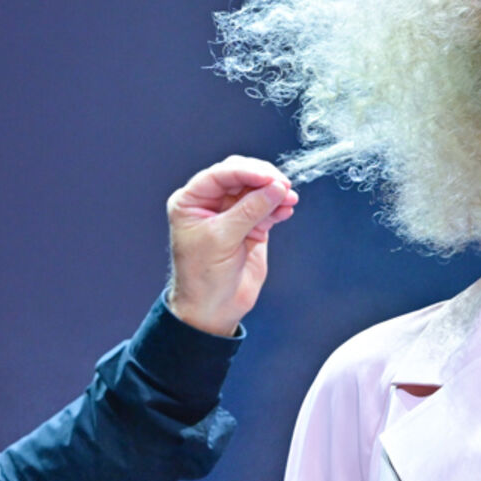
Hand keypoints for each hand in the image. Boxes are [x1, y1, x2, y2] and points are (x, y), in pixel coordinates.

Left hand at [165, 155, 298, 336]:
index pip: (219, 175)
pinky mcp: (250, 227)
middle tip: (281, 184)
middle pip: (239, 176)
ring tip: (289, 197)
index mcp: (190, 201)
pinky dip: (278, 206)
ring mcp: (231, 214)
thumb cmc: (202, 277)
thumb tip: (275, 187)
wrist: (212, 309)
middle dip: (262, 178)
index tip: (268, 176)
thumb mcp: (222, 239)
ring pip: (256, 190)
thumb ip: (248, 210)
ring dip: (274, 192)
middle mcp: (209, 203)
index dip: (245, 171)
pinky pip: (266, 208)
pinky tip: (287, 208)